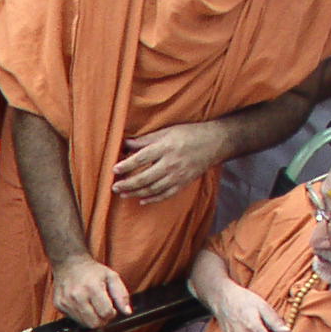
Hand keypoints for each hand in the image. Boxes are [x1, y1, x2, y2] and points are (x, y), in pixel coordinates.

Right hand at [51, 253, 130, 326]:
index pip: (105, 313)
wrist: (69, 263)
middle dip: (102, 320)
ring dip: (91, 318)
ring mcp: (66, 301)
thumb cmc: (93, 270)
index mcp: (93, 287)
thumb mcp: (112, 277)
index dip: (111, 314)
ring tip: (92, 305)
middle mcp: (77, 296)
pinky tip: (81, 303)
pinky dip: (80, 315)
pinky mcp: (59, 305)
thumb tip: (127, 312)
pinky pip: (74, 319)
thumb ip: (121, 295)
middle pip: (94, 323)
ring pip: (84, 324)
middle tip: (103, 311)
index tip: (111, 309)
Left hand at [113, 121, 227, 202]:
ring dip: (136, 193)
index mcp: (166, 147)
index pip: (142, 158)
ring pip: (153, 189)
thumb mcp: (167, 131)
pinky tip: (142, 200)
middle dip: (127, 184)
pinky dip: (153, 199)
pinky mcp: (183, 183)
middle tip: (114, 187)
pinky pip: (165, 195)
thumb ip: (146, 139)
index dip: (127, 165)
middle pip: (144, 177)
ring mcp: (178, 175)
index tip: (115, 169)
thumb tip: (125, 143)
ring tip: (123, 194)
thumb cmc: (189, 133)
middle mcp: (171, 163)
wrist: (215, 142)